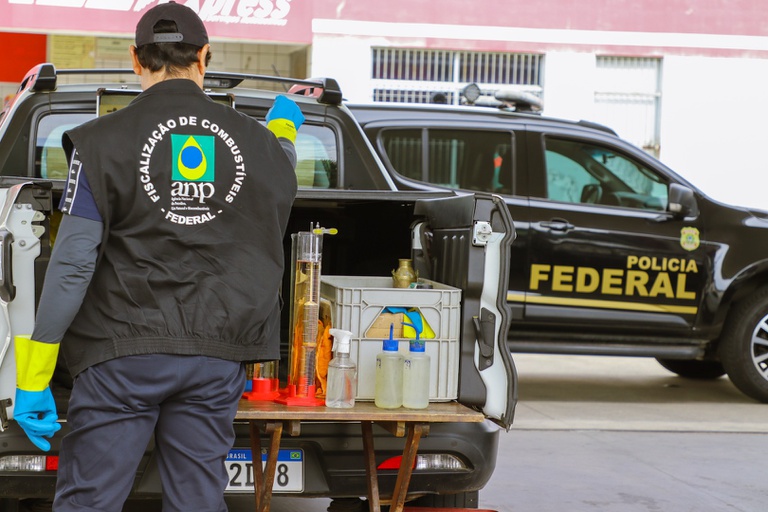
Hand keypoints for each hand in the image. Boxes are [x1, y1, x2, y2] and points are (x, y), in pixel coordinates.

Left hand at [14, 335, 60, 450]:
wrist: (36, 382)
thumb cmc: (40, 392)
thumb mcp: (48, 409)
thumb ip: (48, 420)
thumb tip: (51, 429)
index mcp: (30, 416)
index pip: (35, 432)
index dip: (41, 440)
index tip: (47, 446)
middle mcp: (24, 418)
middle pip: (34, 433)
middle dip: (46, 433)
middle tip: (55, 429)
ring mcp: (22, 417)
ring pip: (33, 430)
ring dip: (46, 427)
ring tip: (54, 423)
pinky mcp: (21, 415)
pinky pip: (32, 424)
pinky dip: (41, 424)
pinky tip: (49, 421)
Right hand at [266, 95, 304, 142]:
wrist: (282, 131)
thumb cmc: (274, 122)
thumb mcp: (270, 113)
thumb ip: (275, 109)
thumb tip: (276, 110)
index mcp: (282, 99)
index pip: (280, 98)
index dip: (278, 104)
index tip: (276, 108)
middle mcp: (290, 102)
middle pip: (288, 104)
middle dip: (285, 108)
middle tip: (281, 115)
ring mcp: (297, 109)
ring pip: (294, 109)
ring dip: (291, 113)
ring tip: (286, 120)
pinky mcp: (301, 116)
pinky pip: (298, 116)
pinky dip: (295, 119)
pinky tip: (291, 122)